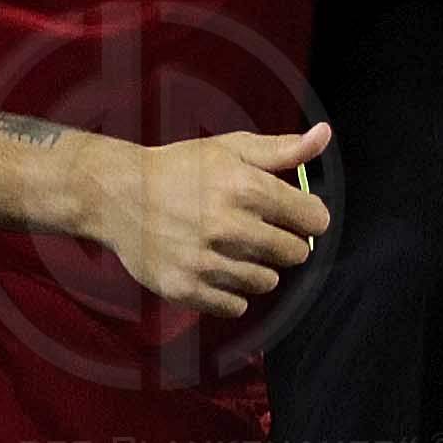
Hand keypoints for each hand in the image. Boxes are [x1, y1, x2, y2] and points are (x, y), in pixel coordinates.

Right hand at [80, 122, 330, 314]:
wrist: (118, 194)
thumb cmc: (181, 169)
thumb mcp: (232, 149)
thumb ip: (283, 150)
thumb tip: (324, 136)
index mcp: (246, 188)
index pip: (313, 219)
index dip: (309, 217)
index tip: (294, 215)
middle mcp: (227, 226)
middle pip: (295, 254)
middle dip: (285, 243)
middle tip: (259, 231)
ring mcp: (205, 261)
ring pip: (267, 282)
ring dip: (258, 268)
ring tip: (232, 248)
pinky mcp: (184, 288)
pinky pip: (236, 306)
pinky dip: (231, 293)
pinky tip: (216, 269)